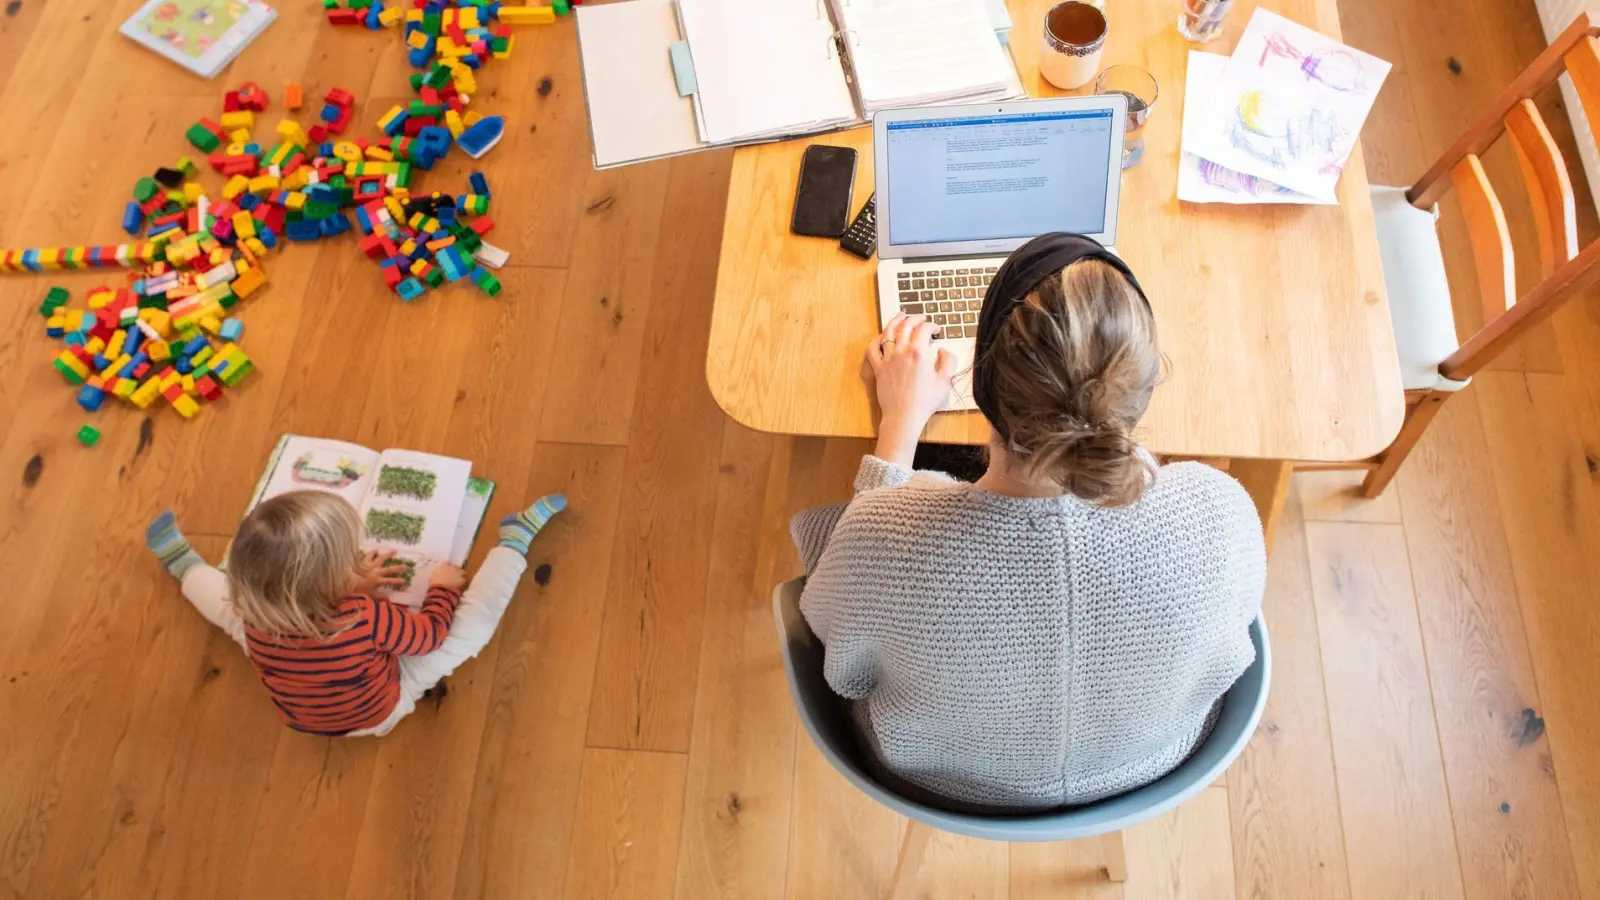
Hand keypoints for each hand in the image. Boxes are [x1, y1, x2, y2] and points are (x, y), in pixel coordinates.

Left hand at [350, 550, 408, 595]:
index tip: (404, 580)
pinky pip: (369, 555)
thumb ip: (379, 596)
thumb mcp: (369, 594)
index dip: (397, 581)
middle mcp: (376, 572)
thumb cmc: (356, 589)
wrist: (346, 581)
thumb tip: (389, 599)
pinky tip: (375, 550)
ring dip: (388, 554)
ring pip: (381, 559)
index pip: (390, 581)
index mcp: (377, 581)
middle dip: (397, 567)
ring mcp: (370, 565)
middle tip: (405, 565)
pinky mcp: (364, 561)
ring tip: (394, 551)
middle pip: (389, 569)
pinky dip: (372, 553)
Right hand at [429, 563, 466, 590]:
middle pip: (455, 566)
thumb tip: (439, 574)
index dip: (448, 566)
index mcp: (443, 566)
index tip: (448, 569)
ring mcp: (457, 573)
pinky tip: (460, 585)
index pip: (447, 563)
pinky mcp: (461, 579)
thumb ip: (438, 573)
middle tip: (454, 575)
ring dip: (461, 574)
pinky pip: (463, 579)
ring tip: (459, 579)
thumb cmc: (434, 583)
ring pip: (462, 571)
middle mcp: (451, 568)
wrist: (440, 588)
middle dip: (455, 570)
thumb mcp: (433, 576)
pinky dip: (462, 582)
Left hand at [865, 313, 956, 465]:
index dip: (932, 326)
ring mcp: (887, 359)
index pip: (924, 329)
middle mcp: (901, 352)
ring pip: (888, 332)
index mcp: (918, 353)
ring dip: (895, 321)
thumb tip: (943, 350)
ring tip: (901, 315)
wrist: (904, 416)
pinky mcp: (878, 368)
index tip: (936, 330)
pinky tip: (882, 335)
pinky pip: (873, 349)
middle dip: (915, 318)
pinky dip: (876, 339)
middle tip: (921, 318)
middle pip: (906, 326)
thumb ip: (948, 361)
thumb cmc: (925, 401)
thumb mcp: (945, 381)